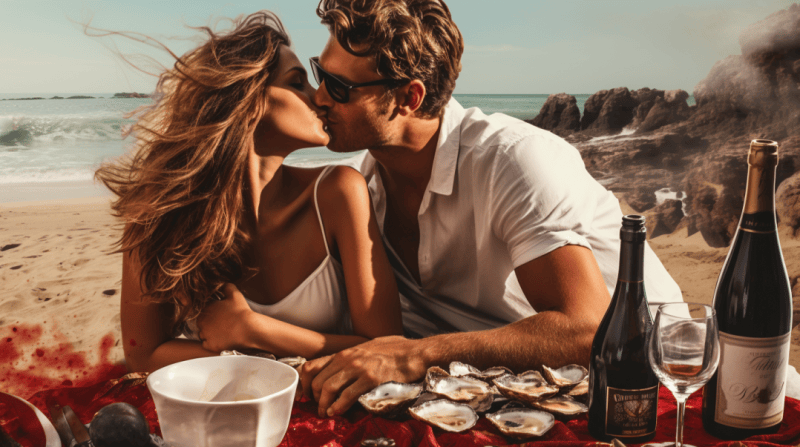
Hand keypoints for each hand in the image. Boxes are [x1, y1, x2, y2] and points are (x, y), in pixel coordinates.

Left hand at [196, 283, 253, 351]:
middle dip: (209, 324)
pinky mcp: (210, 345)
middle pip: (201, 323)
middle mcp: (202, 321)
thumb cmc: (241, 311)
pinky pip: (206, 345)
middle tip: (222, 325)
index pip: (203, 311)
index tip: (220, 316)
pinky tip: (221, 340)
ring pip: (203, 334)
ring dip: (209, 334)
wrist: (248, 328)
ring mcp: (205, 334)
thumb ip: (226, 287)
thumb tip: (222, 284)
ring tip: (222, 333)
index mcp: (206, 309)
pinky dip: (212, 343)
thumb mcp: (235, 294)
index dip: (212, 314)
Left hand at [298, 336, 428, 416]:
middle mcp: (347, 359)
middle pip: (318, 380)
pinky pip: (347, 395)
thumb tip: (343, 368)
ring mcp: (358, 368)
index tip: (305, 395)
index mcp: (345, 353)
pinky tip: (336, 412)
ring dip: (323, 405)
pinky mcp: (370, 379)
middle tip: (317, 409)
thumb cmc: (395, 350)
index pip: (312, 366)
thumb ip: (353, 358)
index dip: (304, 383)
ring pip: (328, 388)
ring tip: (325, 413)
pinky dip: (338, 406)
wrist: (416, 353)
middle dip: (313, 398)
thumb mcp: (368, 348)